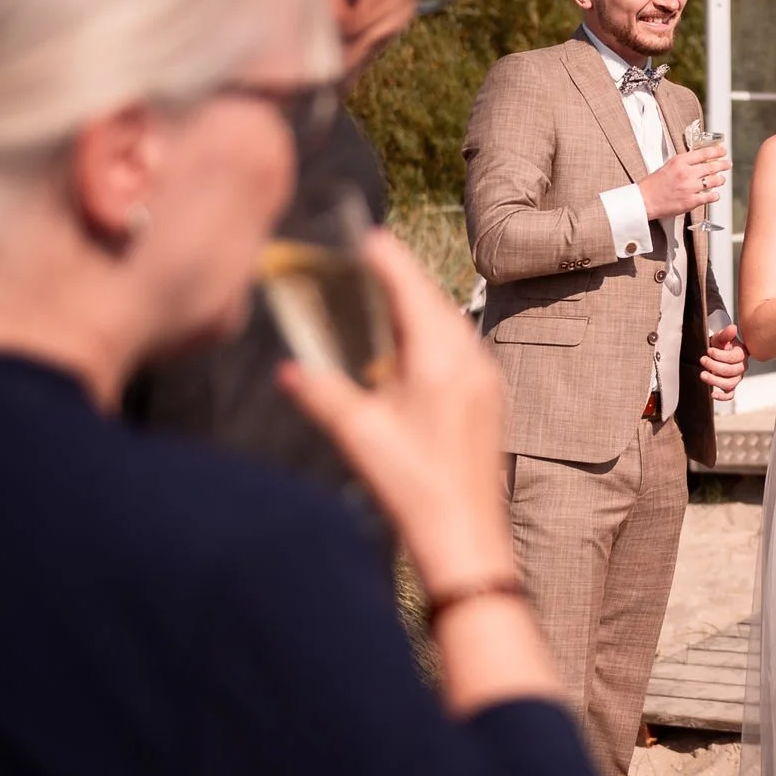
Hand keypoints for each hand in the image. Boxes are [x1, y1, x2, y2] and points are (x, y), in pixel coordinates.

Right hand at [278, 230, 513, 586]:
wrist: (466, 539)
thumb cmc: (415, 489)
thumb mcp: (358, 437)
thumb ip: (322, 395)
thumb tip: (288, 369)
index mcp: (440, 360)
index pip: (411, 292)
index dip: (388, 261)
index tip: (368, 236)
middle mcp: (469, 362)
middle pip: (434, 301)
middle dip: (403, 276)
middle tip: (373, 254)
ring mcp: (485, 381)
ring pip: (451, 324)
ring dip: (420, 304)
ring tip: (389, 290)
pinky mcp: (487, 402)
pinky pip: (460, 348)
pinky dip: (434, 332)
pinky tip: (414, 345)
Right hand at [640, 148, 729, 219]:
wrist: (644, 200)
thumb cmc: (653, 185)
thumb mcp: (668, 166)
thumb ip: (683, 163)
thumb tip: (699, 162)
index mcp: (679, 162)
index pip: (703, 153)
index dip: (716, 151)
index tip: (723, 151)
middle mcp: (687, 173)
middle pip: (712, 167)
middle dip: (723, 164)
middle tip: (728, 164)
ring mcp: (690, 188)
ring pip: (713, 181)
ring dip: (720, 179)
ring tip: (722, 179)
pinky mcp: (691, 201)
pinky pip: (709, 197)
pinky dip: (715, 195)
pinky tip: (715, 195)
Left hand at [699, 323, 747, 400]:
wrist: (716, 350)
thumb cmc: (720, 344)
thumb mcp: (721, 337)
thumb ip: (726, 334)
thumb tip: (732, 328)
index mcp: (742, 354)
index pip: (734, 358)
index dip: (720, 355)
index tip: (709, 351)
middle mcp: (741, 367)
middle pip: (731, 372)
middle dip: (715, 366)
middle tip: (702, 360)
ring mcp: (736, 378)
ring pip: (730, 384)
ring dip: (715, 380)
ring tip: (703, 374)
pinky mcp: (730, 386)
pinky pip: (730, 395)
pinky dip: (722, 397)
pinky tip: (712, 394)